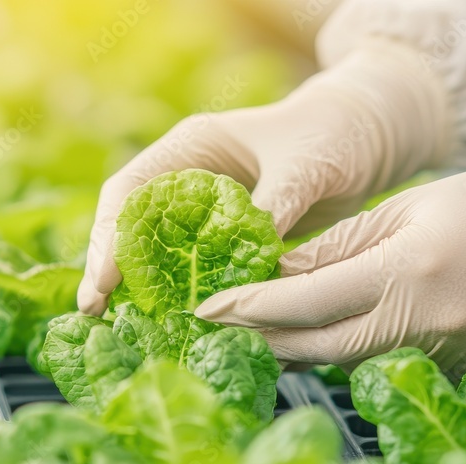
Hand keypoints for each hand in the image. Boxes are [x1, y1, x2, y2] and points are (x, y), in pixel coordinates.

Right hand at [77, 39, 452, 314]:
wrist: (368, 137)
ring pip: (157, 249)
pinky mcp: (227, 236)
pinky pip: (195, 267)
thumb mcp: (306, 164)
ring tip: (127, 327)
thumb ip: (276, 202)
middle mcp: (189, 176)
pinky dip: (185, 293)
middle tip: (96, 313)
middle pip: (130, 223)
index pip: (131, 190)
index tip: (104, 280)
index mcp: (193, 146)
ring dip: (141, 285)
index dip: (110, 235)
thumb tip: (253, 252)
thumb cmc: (335, 134)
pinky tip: (178, 323)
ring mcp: (205, 209)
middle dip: (111, 267)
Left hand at [195, 86, 465, 374]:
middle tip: (222, 335)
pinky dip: (373, 358)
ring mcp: (462, 357)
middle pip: (324, 351)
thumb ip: (339, 247)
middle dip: (266, 345)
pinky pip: (407, 375)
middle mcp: (434, 322)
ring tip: (272, 336)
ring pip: (361, 366)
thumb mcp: (407, 210)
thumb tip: (274, 273)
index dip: (251, 310)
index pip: (308, 302)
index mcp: (411, 269)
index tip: (207, 312)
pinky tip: (355, 340)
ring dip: (312, 353)